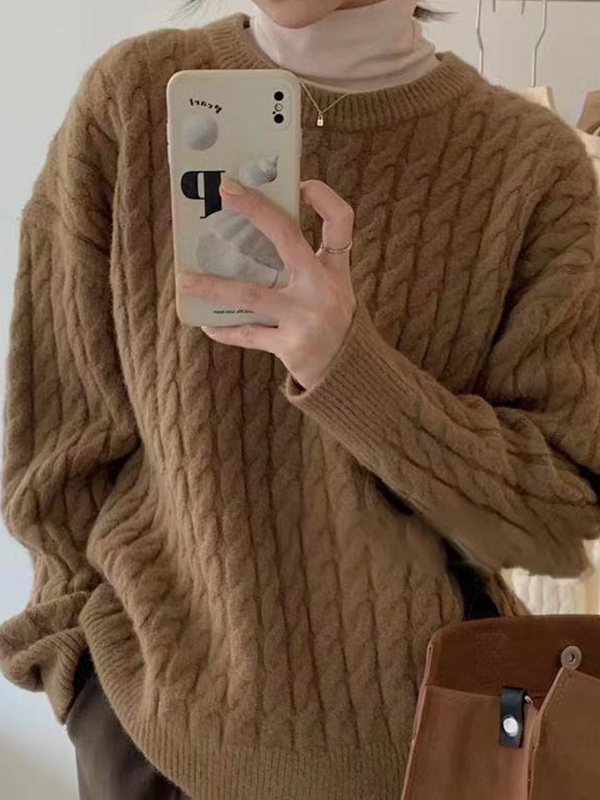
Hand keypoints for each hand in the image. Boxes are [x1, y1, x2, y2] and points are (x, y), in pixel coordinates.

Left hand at [176, 176, 356, 390]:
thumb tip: (253, 238)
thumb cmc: (334, 325)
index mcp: (335, 270)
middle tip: (226, 191)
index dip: (323, 197)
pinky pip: (248, 334)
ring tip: (185, 279)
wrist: (349, 375)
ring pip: (251, 293)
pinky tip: (206, 323)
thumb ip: (307, 266)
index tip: (299, 184)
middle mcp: (322, 288)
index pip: (341, 221)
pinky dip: (224, 329)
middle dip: (255, 210)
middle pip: (288, 238)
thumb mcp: (334, 290)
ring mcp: (305, 317)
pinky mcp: (290, 345)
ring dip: (213, 285)